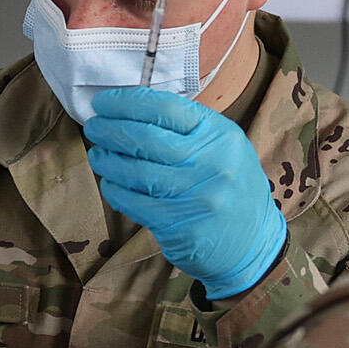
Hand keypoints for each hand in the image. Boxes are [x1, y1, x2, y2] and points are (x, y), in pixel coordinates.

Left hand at [83, 86, 289, 299]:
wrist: (254, 245)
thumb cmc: (232, 189)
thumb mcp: (225, 149)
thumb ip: (189, 130)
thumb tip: (133, 111)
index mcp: (221, 135)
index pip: (166, 108)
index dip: (127, 102)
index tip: (104, 103)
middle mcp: (211, 163)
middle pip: (145, 137)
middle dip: (110, 129)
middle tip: (94, 127)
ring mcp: (195, 196)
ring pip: (135, 170)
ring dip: (107, 160)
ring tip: (97, 154)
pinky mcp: (178, 225)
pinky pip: (133, 201)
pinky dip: (115, 190)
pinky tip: (110, 183)